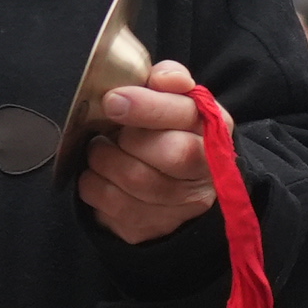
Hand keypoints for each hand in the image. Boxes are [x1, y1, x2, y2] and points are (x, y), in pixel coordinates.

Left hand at [78, 59, 221, 245]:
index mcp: (214, 131)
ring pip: (134, 180)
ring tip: (102, 149)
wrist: (180, 186)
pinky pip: (110, 207)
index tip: (113, 100)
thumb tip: (162, 78)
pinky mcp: (151, 230)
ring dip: (104, 159)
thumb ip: (170, 82)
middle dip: (128, 138)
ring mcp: (181, 209)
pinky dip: (93, 185)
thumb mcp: (179, 102)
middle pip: (168, 153)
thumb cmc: (173, 135)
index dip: (149, 107)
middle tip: (109, 130)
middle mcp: (206, 174)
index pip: (186, 117)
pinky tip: (100, 175)